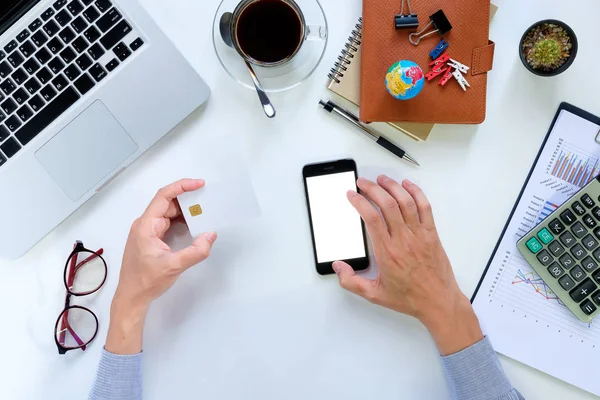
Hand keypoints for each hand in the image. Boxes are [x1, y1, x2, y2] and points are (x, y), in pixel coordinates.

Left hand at [106, 179, 216, 353]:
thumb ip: (195, 251)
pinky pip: (167, 223)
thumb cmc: (146, 281)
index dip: (182, 187)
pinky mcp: (151, 239)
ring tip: (204, 211)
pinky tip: (194, 225)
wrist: (132, 297)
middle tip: (207, 200)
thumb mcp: (174, 266)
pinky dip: (181, 222)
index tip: (199, 184)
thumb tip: (211, 235)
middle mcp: (145, 224)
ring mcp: (147, 231)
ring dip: (186, 212)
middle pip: (167, 203)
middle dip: (188, 199)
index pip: (164, 197)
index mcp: (146, 226)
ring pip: (168, 213)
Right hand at [333, 176, 482, 354]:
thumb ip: (351, 282)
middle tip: (362, 183)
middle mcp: (404, 241)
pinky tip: (407, 185)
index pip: (372, 219)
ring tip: (381, 179)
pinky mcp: (432, 234)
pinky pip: (425, 207)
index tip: (352, 195)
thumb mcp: (374, 295)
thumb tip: (338, 266)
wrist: (439, 302)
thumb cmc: (410, 298)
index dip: (360, 202)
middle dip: (372, 189)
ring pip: (406, 202)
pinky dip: (416, 193)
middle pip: (387, 205)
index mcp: (388, 253)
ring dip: (392, 186)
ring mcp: (419, 235)